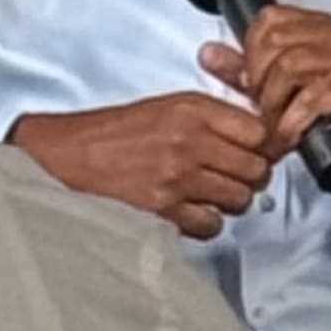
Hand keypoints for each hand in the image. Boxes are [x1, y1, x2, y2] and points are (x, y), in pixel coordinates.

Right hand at [11, 92, 274, 240]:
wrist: (66, 155)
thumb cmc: (115, 132)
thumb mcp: (168, 106)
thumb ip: (213, 117)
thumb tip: (257, 136)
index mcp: (193, 108)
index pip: (260, 131)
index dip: (263, 146)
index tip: (257, 152)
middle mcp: (190, 140)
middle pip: (257, 168)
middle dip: (250, 176)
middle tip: (233, 177)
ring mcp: (177, 176)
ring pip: (239, 199)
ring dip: (229, 201)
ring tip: (209, 195)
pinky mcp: (163, 209)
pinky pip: (211, 224)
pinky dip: (205, 223)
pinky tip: (190, 212)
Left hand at [202, 5, 330, 203]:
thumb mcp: (279, 89)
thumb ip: (245, 70)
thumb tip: (208, 54)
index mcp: (319, 26)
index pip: (269, 18)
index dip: (250, 52)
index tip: (252, 81)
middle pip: (274, 41)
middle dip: (259, 80)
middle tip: (263, 107)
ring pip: (288, 66)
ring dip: (274, 103)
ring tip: (276, 123)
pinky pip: (311, 97)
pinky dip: (293, 120)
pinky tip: (292, 133)